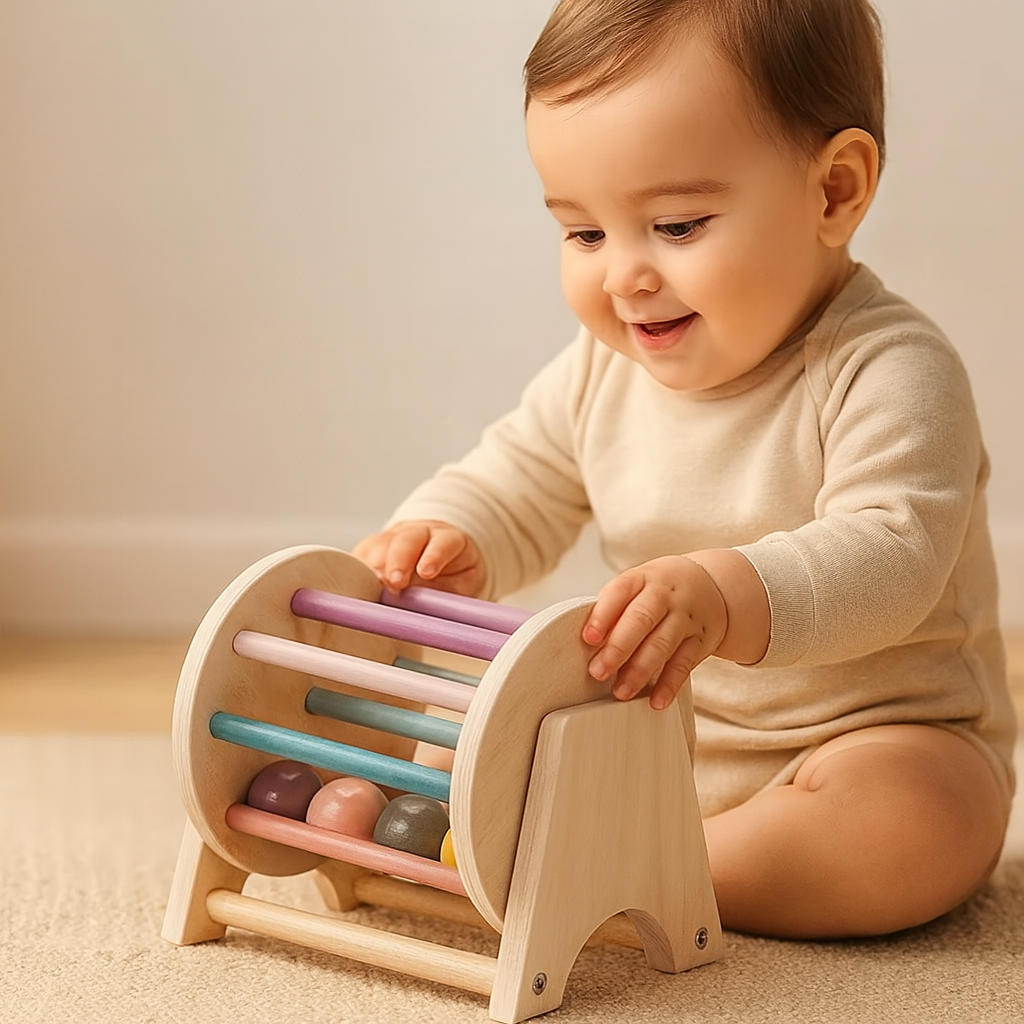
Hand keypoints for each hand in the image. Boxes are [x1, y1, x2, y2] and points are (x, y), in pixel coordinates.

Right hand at [353, 520, 485, 596]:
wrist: (434, 561)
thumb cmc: (449, 577)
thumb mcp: (456, 589)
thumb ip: (444, 600)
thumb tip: (429, 623)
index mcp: (448, 539)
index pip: (443, 543)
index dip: (434, 556)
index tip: (427, 573)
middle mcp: (420, 533)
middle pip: (408, 539)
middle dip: (399, 561)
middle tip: (395, 583)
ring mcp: (395, 537)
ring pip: (382, 544)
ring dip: (376, 566)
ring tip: (374, 586)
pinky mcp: (373, 546)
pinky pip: (363, 553)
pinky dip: (359, 569)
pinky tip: (358, 584)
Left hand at [582, 555, 728, 709]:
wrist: (711, 586)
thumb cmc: (660, 590)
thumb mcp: (637, 585)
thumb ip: (614, 608)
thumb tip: (586, 643)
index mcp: (641, 579)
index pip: (620, 591)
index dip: (603, 615)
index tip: (588, 638)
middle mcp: (664, 595)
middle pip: (641, 619)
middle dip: (618, 648)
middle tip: (599, 672)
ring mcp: (684, 618)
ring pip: (662, 644)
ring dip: (640, 670)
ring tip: (621, 691)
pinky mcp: (700, 640)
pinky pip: (684, 664)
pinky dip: (670, 684)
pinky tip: (656, 700)